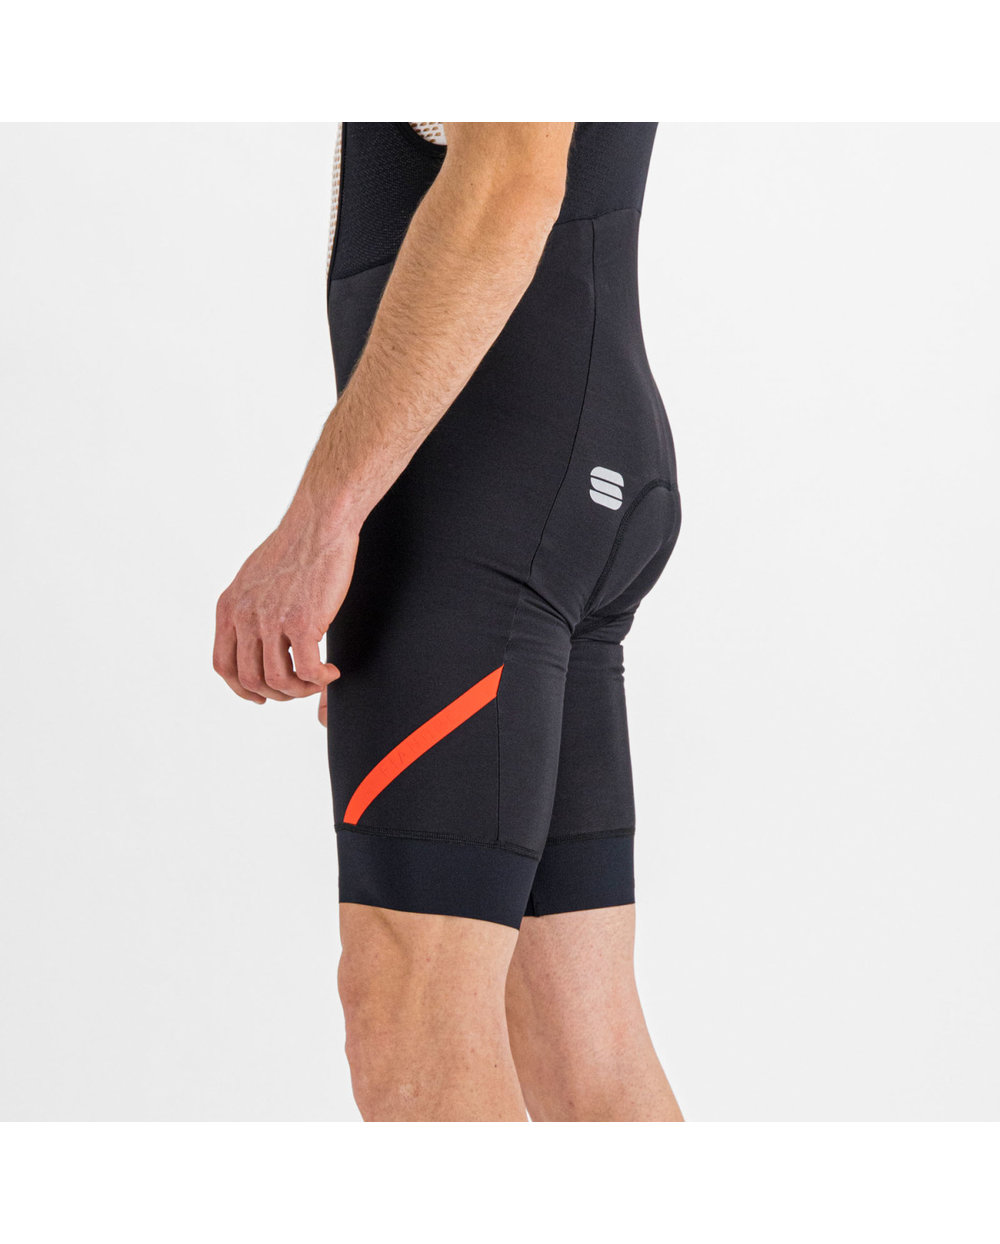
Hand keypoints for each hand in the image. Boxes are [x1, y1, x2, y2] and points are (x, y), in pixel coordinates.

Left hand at [213, 514, 356, 705]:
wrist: (318, 524)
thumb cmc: (295, 547)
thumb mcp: (254, 580)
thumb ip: (249, 610)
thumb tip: (259, 640)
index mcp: (229, 607)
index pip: (223, 665)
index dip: (241, 689)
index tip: (261, 695)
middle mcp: (244, 616)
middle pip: (250, 679)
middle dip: (276, 693)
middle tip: (298, 688)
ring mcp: (271, 621)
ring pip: (278, 680)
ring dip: (300, 690)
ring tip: (317, 680)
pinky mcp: (302, 622)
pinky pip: (307, 670)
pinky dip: (320, 679)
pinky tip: (331, 671)